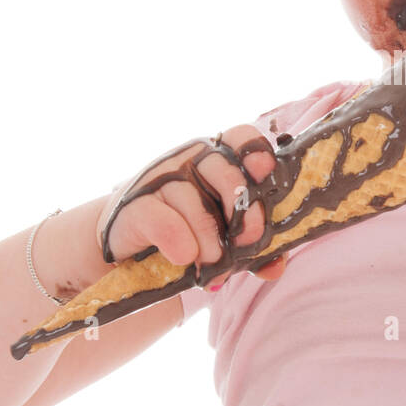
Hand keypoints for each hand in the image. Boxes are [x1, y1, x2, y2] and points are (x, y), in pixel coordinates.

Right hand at [96, 125, 288, 288]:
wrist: (131, 251)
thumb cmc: (187, 234)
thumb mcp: (225, 239)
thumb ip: (254, 250)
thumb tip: (275, 268)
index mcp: (217, 160)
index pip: (239, 137)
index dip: (256, 151)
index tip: (265, 172)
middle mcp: (188, 160)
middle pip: (224, 170)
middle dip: (244, 210)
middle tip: (247, 241)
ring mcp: (158, 179)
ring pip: (195, 203)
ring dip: (210, 241)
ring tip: (213, 265)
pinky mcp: (134, 206)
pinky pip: (165, 222)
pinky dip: (181, 243)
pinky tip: (185, 257)